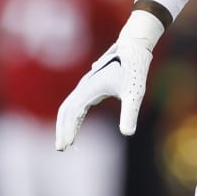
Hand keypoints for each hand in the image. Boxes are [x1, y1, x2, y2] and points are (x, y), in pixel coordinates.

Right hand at [55, 11, 164, 150]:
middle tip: (61, 148)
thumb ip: (130, 113)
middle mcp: (84, 86)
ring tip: (67, 143)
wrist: (133, 47)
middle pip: (66, 110)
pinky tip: (76, 129)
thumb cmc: (134, 69)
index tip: (66, 146)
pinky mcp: (91, 87)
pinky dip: (74, 118)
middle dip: (62, 129)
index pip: (73, 112)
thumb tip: (128, 133)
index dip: (68, 129)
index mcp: (90, 88)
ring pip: (69, 107)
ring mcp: (86, 86)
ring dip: (66, 124)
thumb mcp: (135, 93)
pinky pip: (77, 104)